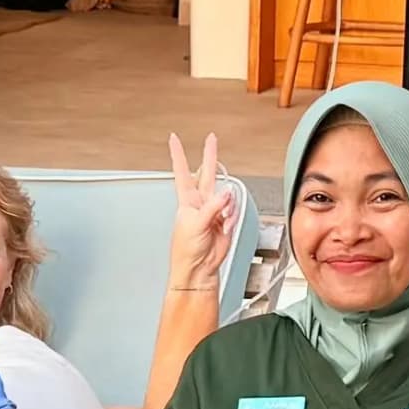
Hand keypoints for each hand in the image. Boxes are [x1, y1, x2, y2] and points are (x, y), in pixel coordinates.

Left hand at [166, 132, 239, 294]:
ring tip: (222, 219)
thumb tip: (225, 194)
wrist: (198, 269)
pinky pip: (234, 211)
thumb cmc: (186, 250)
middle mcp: (200, 203)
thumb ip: (212, 207)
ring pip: (226, 195)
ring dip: (227, 206)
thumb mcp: (195, 224)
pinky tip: (226, 226)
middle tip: (212, 139)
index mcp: (186, 201)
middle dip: (210, 156)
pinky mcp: (225, 221)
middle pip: (207, 174)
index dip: (179, 155)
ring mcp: (213, 211)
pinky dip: (232, 218)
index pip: (182, 172)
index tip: (174, 139)